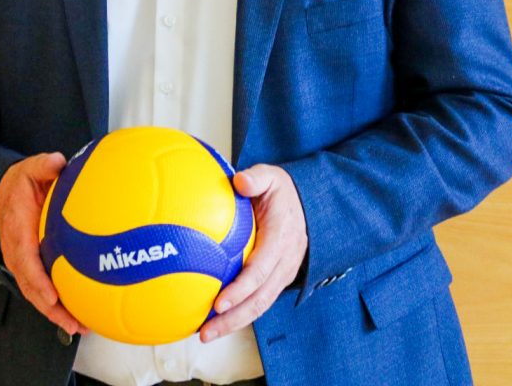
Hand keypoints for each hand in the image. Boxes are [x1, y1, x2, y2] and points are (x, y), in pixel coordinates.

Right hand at [0, 152, 87, 336]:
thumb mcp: (28, 169)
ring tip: (80, 327)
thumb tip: (57, 161)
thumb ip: (42, 166)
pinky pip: (42, 288)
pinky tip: (79, 312)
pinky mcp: (30, 267)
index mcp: (17, 231)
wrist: (1, 194)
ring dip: (55, 313)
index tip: (53, 296)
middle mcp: (17, 253)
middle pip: (31, 288)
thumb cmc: (18, 185)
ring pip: (36, 294)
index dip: (38, 281)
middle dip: (50, 309)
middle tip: (73, 323)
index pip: (25, 260)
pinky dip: (57, 304)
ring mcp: (22, 263)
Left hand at [200, 163, 307, 341]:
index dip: (241, 289)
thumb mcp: (272, 176)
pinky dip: (238, 313)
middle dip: (233, 319)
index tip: (219, 302)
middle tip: (205, 331)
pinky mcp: (276, 280)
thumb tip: (239, 180)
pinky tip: (213, 317)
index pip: (261, 270)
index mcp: (281, 239)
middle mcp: (284, 263)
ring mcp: (282, 274)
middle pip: (259, 299)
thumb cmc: (281, 191)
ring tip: (205, 334)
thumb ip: (256, 178)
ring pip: (259, 306)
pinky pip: (258, 301)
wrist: (306, 203)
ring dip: (234, 323)